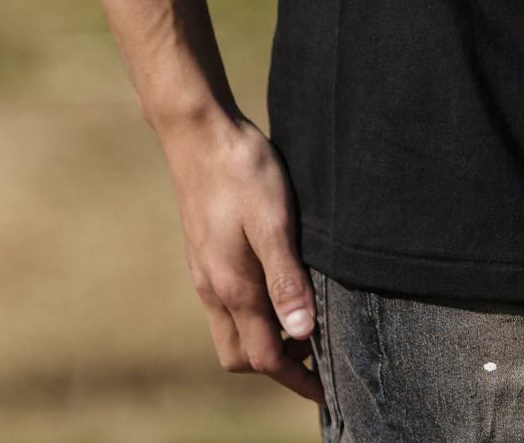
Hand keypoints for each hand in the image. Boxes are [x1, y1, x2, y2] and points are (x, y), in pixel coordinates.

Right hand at [158, 106, 324, 404]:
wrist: (198, 133)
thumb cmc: (241, 171)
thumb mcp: (274, 221)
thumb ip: (287, 279)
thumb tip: (303, 334)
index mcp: (233, 287)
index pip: (265, 356)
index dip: (296, 378)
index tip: (325, 390)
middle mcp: (212, 288)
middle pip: (240, 355)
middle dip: (275, 365)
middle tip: (314, 354)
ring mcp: (204, 271)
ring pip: (230, 330)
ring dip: (262, 338)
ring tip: (300, 322)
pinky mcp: (203, 253)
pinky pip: (224, 303)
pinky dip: (250, 313)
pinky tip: (273, 287)